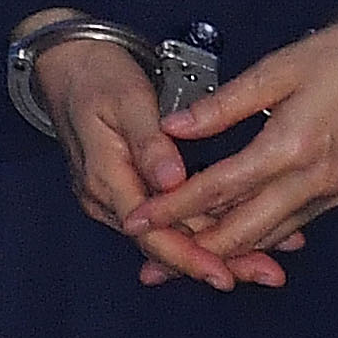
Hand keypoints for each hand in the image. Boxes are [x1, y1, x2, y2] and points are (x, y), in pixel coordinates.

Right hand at [16, 10, 284, 292]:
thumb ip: (150, 142)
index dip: (190, 257)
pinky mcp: (130, 189)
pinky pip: (168, 218)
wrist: (68, 64)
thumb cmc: (97, 75)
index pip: (151, 234)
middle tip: (269, 273)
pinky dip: (203, 227)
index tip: (226, 273)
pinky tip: (237, 232)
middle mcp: (109, 199)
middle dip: (218, 261)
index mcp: (106, 179)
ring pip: (170, 234)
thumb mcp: (127, 99)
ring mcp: (118, 197)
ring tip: (266, 260)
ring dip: (216, 248)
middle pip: (166, 244)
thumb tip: (172, 182)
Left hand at [123, 21, 337, 269]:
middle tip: (151, 262)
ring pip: (267, 238)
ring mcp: (329, 193)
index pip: (218, 190)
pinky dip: (258, 238)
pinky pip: (291, 228)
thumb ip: (224, 104)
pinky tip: (235, 240)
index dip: (173, 208)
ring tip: (183, 259)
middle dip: (192, 251)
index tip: (137, 219)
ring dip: (224, 252)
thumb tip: (174, 127)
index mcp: (289, 146)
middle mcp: (309, 181)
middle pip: (241, 233)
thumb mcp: (279, 68)